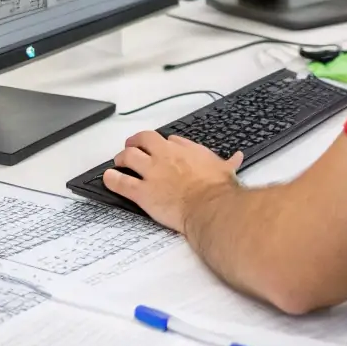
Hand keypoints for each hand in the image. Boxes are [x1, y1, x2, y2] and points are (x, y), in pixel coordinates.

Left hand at [103, 131, 241, 232]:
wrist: (209, 206)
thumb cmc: (217, 188)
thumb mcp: (226, 169)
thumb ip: (229, 162)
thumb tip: (238, 157)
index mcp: (184, 149)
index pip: (168, 139)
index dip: (162, 143)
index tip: (162, 147)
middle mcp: (164, 156)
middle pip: (142, 140)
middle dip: (134, 142)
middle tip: (131, 146)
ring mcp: (151, 173)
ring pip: (127, 157)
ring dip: (121, 159)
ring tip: (118, 162)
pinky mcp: (142, 192)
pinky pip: (121, 182)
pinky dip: (111, 179)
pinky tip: (108, 179)